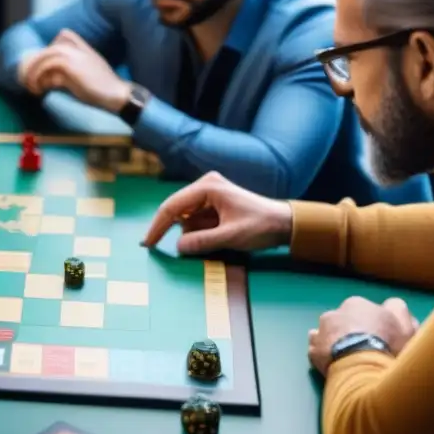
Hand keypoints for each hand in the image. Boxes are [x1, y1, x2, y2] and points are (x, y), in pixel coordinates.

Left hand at [19, 29, 130, 112]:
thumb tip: (51, 79)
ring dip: (35, 71)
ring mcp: (76, 55)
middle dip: (38, 62)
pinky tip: (39, 88)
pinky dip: (39, 76)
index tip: (47, 67)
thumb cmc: (104, 91)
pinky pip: (48, 65)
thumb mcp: (86, 78)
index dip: (52, 48)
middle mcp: (80, 49)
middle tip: (31, 79)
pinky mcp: (71, 65)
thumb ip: (69, 74)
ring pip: (47, 55)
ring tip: (32, 86)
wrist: (118, 94)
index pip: (65, 35)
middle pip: (52, 46)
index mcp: (86, 49)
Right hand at [142, 171, 292, 253]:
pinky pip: (196, 220)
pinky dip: (196, 232)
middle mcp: (206, 186)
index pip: (172, 206)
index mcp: (208, 187)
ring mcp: (209, 195)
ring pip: (185, 216)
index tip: (148, 244)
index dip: (157, 226)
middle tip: (152, 247)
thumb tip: (178, 247)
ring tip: (203, 244)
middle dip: (167, 229)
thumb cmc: (262, 226)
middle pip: (175, 209)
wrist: (285, 224)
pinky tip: (205, 242)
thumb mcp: (231, 236)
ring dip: (187, 233)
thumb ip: (203, 242)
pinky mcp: (214, 205)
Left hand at [308, 296, 419, 375]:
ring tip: (348, 357)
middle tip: (364, 349)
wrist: (362, 365)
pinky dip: (324, 355)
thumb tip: (392, 306)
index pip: (364, 310)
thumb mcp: (405, 323)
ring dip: (335, 342)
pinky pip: (318, 351)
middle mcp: (333, 314)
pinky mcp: (313, 352)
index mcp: (356, 304)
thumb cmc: (386, 343)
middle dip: (352, 332)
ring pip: (327, 334)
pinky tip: (334, 363)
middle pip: (344, 321)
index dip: (373, 325)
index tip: (380, 338)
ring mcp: (320, 332)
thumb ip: (399, 311)